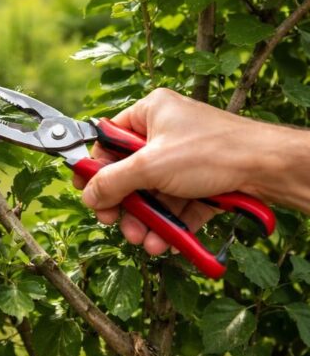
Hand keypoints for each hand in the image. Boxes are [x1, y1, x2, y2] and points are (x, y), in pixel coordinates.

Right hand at [73, 88, 265, 254]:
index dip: (95, 167)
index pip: (109, 140)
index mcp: (150, 113)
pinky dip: (170, 224)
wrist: (270, 169)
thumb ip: (112, 182)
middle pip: (130, 173)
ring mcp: (186, 159)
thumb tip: (88, 195)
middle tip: (116, 223)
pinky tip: (165, 243)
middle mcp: (167, 133)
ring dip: (147, 221)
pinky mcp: (204, 182)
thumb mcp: (150, 167)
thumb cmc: (214, 151)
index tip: (85, 191)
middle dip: (125, 205)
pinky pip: (178, 205)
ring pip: (154, 194)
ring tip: (144, 241)